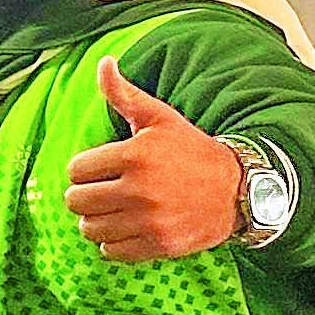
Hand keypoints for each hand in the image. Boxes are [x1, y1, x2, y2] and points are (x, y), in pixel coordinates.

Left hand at [67, 60, 244, 262]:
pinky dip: (114, 244)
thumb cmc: (191, 150)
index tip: (104, 169)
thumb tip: (103, 63)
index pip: (75, 170)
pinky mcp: (160, 244)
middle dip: (86, 196)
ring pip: (90, 229)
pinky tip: (129, 228)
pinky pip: (111, 252)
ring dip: (98, 221)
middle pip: (76, 202)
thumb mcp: (160, 118)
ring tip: (117, 211)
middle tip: (107, 191)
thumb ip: (124, 94)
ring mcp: (150, 220)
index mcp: (135, 155)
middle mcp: (140, 189)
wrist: (239, 188)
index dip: (86, 169)